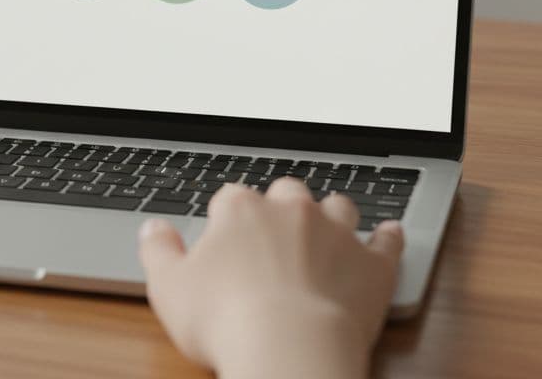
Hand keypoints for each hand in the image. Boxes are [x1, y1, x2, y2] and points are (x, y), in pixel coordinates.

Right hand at [139, 179, 403, 378]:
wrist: (289, 350)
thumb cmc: (226, 321)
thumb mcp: (169, 288)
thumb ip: (158, 252)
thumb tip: (153, 229)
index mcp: (239, 210)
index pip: (229, 197)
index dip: (226, 218)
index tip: (223, 238)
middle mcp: (290, 210)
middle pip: (286, 192)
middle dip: (280, 206)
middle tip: (273, 232)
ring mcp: (336, 233)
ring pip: (337, 206)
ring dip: (331, 214)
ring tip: (326, 227)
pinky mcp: (372, 263)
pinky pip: (386, 239)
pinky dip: (387, 236)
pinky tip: (388, 233)